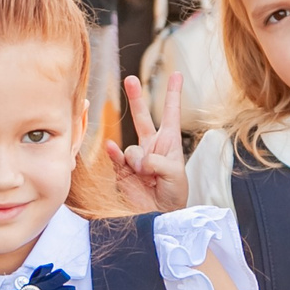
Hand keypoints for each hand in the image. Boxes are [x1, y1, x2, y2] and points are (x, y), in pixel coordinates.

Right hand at [103, 73, 186, 212]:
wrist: (160, 215)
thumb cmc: (174, 195)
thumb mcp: (174, 175)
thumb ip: (157, 162)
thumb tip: (136, 159)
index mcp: (169, 143)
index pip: (170, 114)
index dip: (173, 94)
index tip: (176, 74)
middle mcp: (152, 147)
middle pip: (142, 117)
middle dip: (136, 97)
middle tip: (130, 79)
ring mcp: (136, 158)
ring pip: (130, 147)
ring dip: (136, 160)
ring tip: (145, 175)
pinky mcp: (123, 170)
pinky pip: (116, 157)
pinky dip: (114, 154)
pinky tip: (113, 149)